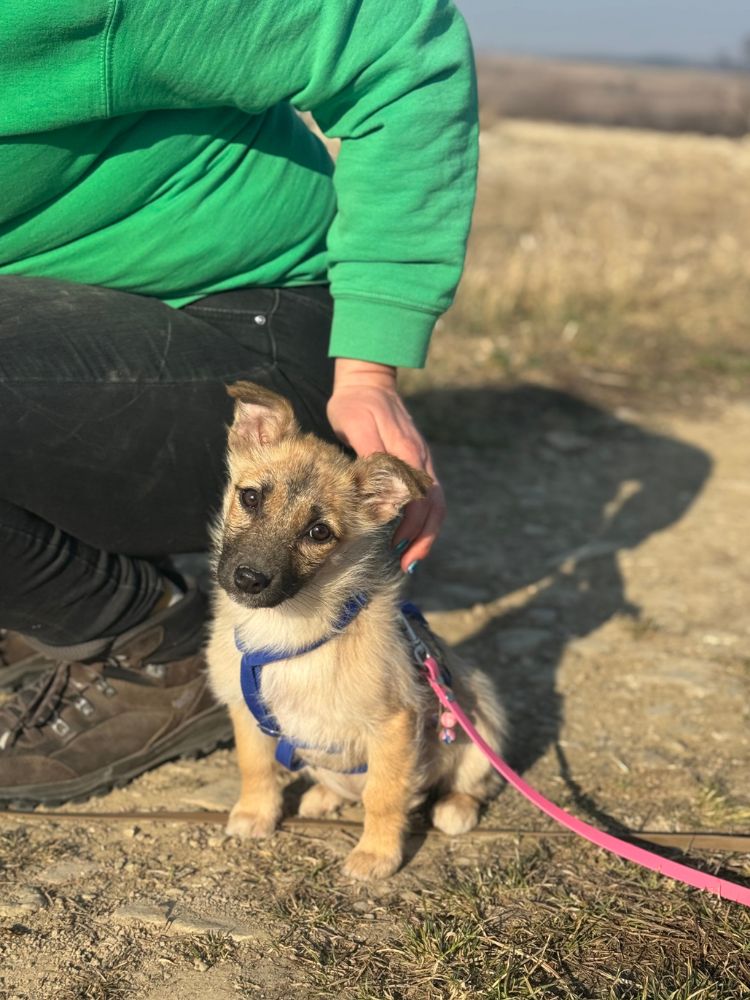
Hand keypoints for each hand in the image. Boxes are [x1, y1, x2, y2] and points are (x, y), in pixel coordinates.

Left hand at [327, 358, 444, 571]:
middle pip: (434, 506)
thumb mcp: (355, 423)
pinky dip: (421, 519)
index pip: (420, 498)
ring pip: (434, 504)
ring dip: (424, 532)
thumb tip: (378, 480)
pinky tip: (406, 533)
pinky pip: (426, 497)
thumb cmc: (356, 403)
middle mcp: (420, 459)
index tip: (399, 547)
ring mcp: (420, 461)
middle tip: (407, 563)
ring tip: (409, 556)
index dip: (412, 526)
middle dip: (424, 538)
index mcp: (408, 453)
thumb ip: (369, 449)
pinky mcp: (415, 463)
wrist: (368, 381)